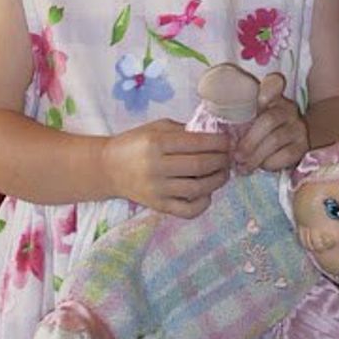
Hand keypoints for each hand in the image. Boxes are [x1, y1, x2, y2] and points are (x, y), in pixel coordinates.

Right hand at [102, 119, 229, 216]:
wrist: (109, 168)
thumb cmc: (137, 142)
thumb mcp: (158, 128)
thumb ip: (184, 131)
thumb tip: (215, 134)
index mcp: (157, 143)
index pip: (197, 143)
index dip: (219, 142)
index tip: (228, 141)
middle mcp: (157, 167)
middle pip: (200, 165)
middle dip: (222, 160)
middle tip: (229, 156)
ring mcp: (157, 190)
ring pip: (197, 188)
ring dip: (217, 180)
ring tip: (223, 172)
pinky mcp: (157, 206)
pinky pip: (186, 210)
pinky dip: (203, 204)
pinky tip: (207, 193)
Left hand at [234, 73, 308, 172]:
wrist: (290, 144)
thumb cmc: (260, 131)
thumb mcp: (251, 118)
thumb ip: (238, 114)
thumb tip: (213, 118)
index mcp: (273, 97)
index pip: (275, 83)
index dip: (268, 89)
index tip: (260, 100)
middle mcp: (289, 109)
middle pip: (269, 119)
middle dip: (249, 140)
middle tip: (235, 155)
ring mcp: (298, 127)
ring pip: (276, 139)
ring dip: (255, 156)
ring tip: (242, 166)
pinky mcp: (302, 146)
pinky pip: (285, 155)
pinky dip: (269, 163)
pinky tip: (260, 167)